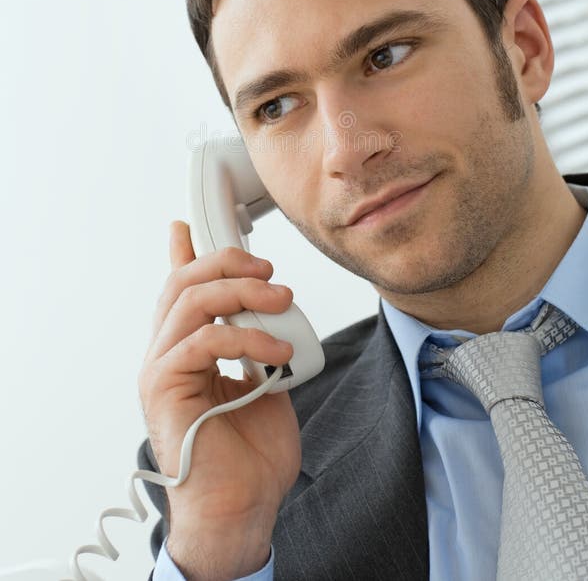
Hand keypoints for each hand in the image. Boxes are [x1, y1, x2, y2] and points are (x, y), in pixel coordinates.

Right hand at [138, 223, 301, 580]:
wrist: (242, 508)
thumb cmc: (251, 453)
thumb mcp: (264, 379)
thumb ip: (258, 341)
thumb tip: (273, 313)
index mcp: (187, 349)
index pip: (177, 290)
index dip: (181, 253)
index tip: (185, 225)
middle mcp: (166, 353)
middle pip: (182, 282)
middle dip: (227, 262)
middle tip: (269, 270)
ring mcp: (160, 369)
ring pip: (188, 301)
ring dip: (242, 292)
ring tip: (282, 301)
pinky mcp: (163, 388)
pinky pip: (202, 341)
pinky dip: (246, 338)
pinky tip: (277, 352)